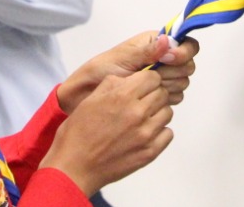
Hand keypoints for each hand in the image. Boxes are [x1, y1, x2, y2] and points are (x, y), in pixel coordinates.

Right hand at [40, 69, 173, 194]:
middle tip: (141, 102)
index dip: (147, 79)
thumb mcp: (91, 99)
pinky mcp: (149, 152)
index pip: (153, 77)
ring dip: (157, 112)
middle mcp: (137, 113)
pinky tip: (144, 133)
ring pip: (167, 112)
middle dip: (153, 94)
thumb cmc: (79, 133)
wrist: (74, 167)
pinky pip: (168, 133)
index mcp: (122, 96)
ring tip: (142, 118)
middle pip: (163, 93)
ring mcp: (145, 134)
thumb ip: (114, 83)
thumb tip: (131, 78)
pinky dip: (159, 132)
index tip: (141, 85)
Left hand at [57, 31, 198, 112]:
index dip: (184, 52)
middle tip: (151, 75)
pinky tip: (146, 99)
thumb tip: (168, 40)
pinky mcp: (159, 96)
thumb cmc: (99, 73)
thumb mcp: (122, 59)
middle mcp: (162, 59)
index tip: (169, 59)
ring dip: (167, 86)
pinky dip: (165, 99)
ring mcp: (162, 78)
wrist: (85, 97)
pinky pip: (176, 98)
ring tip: (143, 87)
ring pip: (183, 82)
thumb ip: (147, 51)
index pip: (186, 44)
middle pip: (188, 65)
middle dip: (172, 71)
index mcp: (155, 43)